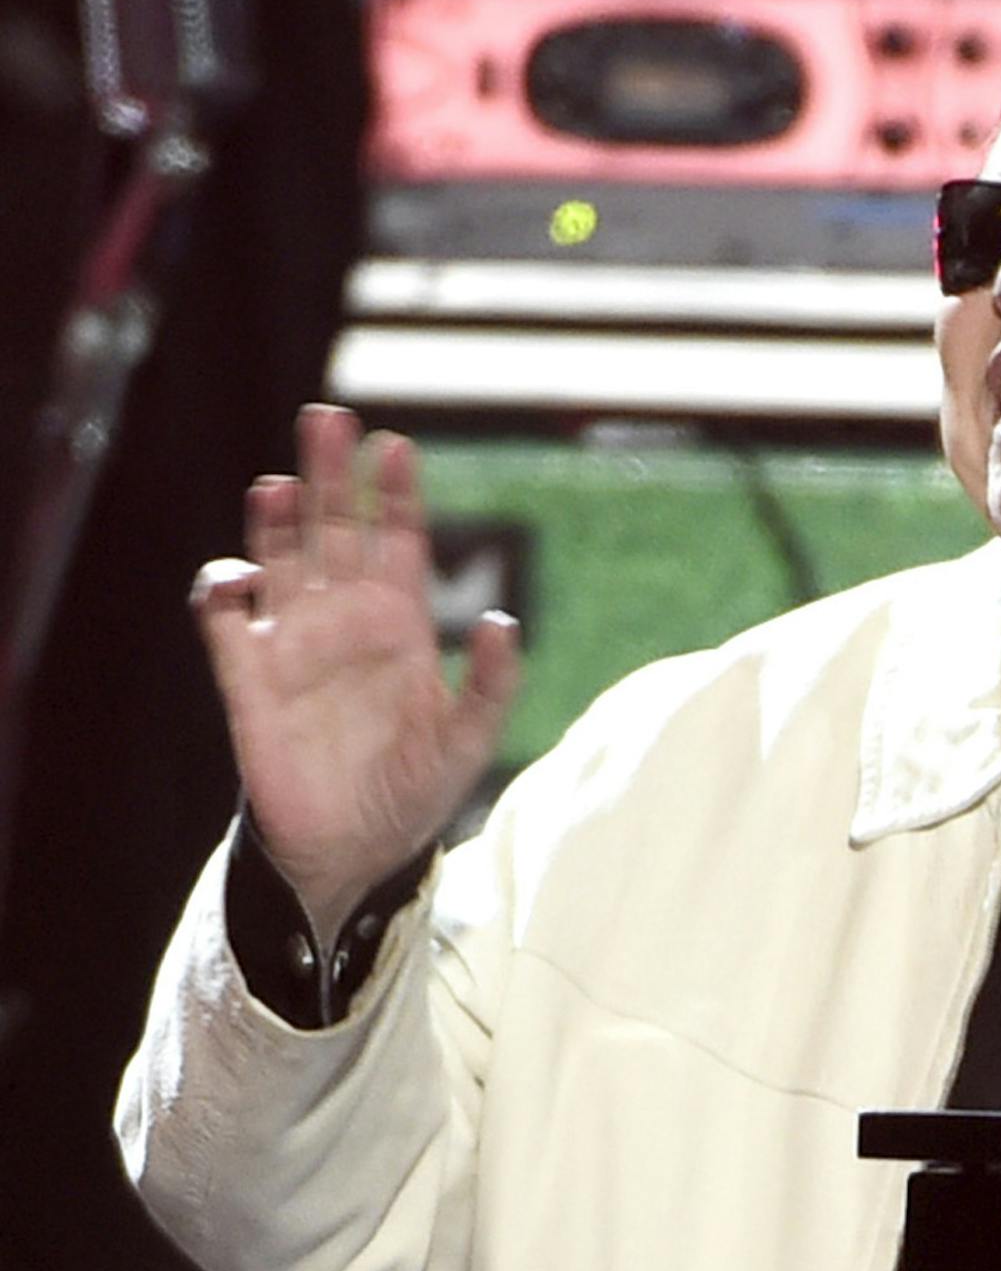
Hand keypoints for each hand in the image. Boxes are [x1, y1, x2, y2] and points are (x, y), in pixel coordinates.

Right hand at [193, 404, 519, 944]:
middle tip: (329, 419)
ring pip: (278, 559)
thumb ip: (492, 687)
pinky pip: (225, 620)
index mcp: (401, 626)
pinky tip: (241, 578)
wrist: (357, 851)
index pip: (396, 540)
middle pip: (333, 529)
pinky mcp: (248, 678)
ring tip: (283, 485)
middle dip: (331, 475)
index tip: (397, 445)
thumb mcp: (468, 743)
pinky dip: (224, 591)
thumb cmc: (415, 793)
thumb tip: (507, 626)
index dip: (394, 493)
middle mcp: (344, 621)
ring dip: (276, 520)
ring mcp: (294, 644)